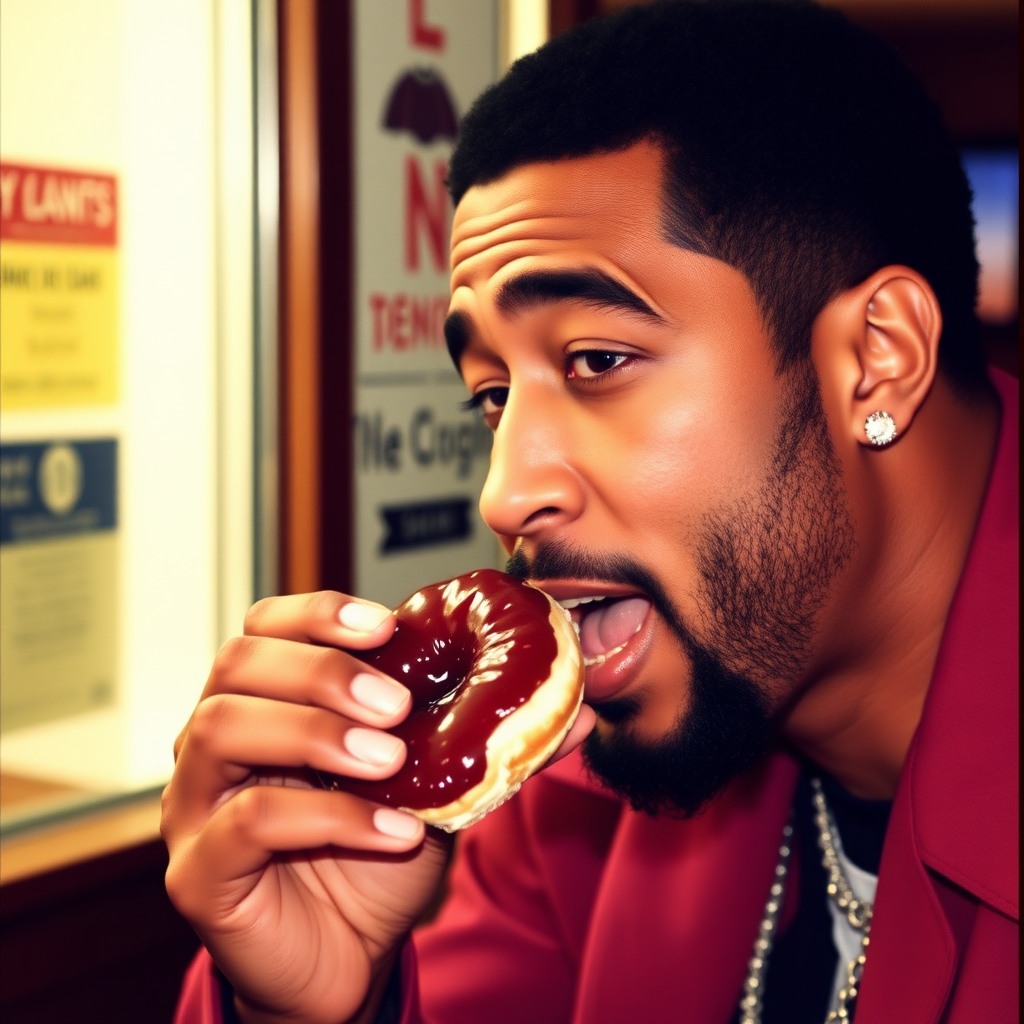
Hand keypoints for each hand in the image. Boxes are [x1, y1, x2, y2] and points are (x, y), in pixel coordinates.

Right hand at [161, 591, 452, 1023]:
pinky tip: (394, 828)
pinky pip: (249, 824)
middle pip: (238, 664)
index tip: (388, 624)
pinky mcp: (199, 871)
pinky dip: (331, 817)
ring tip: (391, 759)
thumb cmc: (379, 854)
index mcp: (268, 699)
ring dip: (316, 731)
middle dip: (324, 670)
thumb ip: (491, 739)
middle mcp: (218, 739)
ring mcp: (197, 804)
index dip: (320, 612)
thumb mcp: (441, 784)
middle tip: (397, 703)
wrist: (350, 955)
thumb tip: (580, 706)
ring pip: (222, 727)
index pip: (266, 625)